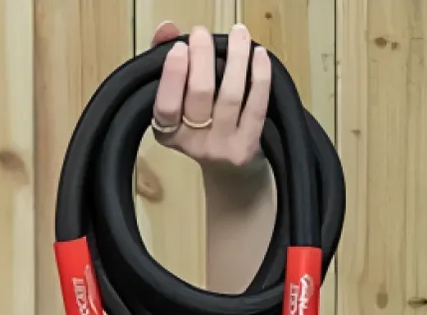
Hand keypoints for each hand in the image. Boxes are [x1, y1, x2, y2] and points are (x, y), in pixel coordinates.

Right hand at [148, 22, 269, 177]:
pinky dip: (260, 78)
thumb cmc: (198, 126)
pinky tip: (260, 55)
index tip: (180, 47)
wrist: (231, 172)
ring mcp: (223, 147)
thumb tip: (167, 29)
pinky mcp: (249, 146)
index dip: (173, 75)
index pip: (166, 106)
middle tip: (202, 33)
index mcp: (167, 132)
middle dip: (202, 58)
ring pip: (230, 97)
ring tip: (238, 33)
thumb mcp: (176, 101)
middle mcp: (194, 143)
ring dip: (236, 59)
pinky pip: (256, 107)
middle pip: (200, 95)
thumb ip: (166, 63)